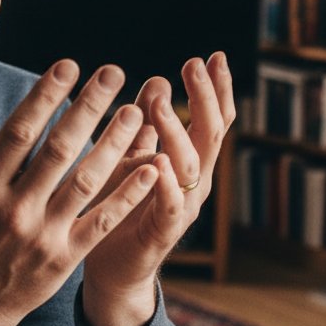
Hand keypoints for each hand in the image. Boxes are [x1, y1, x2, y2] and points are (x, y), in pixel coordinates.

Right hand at [0, 60, 160, 325]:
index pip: (19, 131)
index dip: (45, 96)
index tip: (69, 65)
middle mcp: (13, 208)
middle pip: (58, 149)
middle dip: (88, 108)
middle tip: (113, 73)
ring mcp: (42, 235)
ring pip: (85, 182)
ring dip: (114, 145)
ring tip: (136, 112)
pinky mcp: (64, 259)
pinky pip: (101, 222)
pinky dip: (128, 196)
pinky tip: (150, 168)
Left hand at [82, 52, 235, 325]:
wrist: (110, 269)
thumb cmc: (119, 206)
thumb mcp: (130, 155)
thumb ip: (145, 123)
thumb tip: (158, 80)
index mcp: (189, 161)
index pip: (211, 119)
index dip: (215, 89)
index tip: (213, 55)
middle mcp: (194, 182)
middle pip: (210, 134)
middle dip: (204, 98)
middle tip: (195, 65)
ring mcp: (182, 208)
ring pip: (191, 166)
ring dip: (177, 133)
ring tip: (162, 106)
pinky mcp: (162, 234)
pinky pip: (171, 208)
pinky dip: (167, 185)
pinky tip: (160, 164)